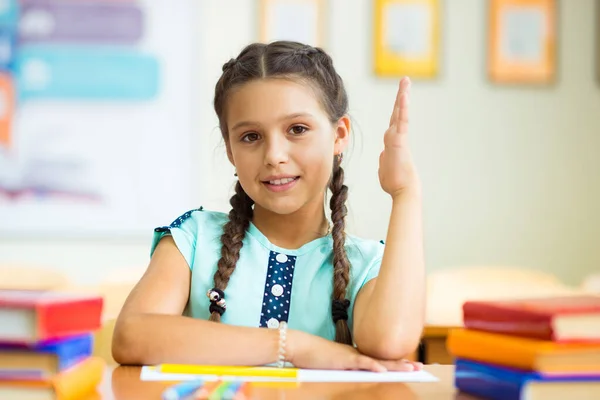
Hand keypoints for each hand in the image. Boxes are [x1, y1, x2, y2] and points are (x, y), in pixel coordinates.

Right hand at [287, 330, 422, 371]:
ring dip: (394, 366)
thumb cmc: (315, 357)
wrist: (301, 346)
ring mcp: (351, 357)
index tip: (410, 365)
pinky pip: (360, 363)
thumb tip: (361, 375)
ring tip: (410, 369)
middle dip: (402, 364)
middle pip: (383, 360)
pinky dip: (372, 366)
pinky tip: (383, 371)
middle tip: (419, 367)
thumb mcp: (335, 365)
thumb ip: (348, 368)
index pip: (380, 361)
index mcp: (356, 357)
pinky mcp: (343, 360)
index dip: (395, 363)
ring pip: (377, 362)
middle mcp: (357, 355)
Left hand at [378, 77, 420, 198]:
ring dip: (402, 96)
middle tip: (405, 80)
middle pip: (398, 112)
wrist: (403, 190)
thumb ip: (384, 159)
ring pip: (400, 112)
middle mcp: (396, 137)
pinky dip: (403, 107)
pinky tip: (404, 95)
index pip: (393, 121)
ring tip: (405, 80)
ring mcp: (398, 137)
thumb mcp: (385, 168)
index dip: (396, 109)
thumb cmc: (395, 183)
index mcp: (392, 142)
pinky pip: (401, 120)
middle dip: (401, 96)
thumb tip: (383, 154)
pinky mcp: (399, 140)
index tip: (399, 97)